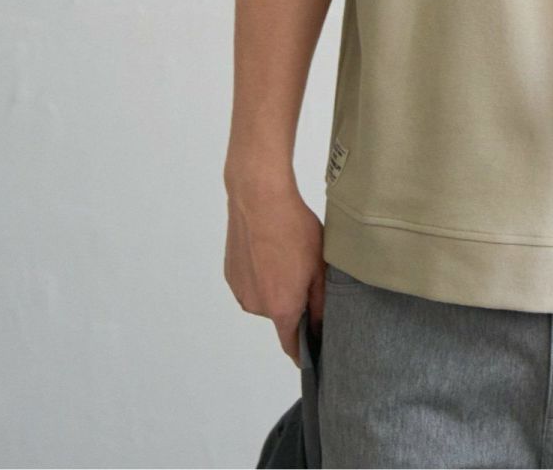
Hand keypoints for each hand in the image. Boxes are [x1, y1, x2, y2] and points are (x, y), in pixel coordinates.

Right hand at [223, 173, 325, 365]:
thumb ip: (321, 303)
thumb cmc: (294, 229)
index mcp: (281, 308)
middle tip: (306, 274)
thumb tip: (321, 327)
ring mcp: (240, 290)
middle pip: (281, 316)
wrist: (259, 199)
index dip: (304, 352)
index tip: (314, 353)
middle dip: (294, 303)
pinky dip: (261, 274)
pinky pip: (251, 282)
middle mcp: (256, 306)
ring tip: (286, 256)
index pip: (292, 346)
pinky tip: (270, 250)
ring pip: (265, 298)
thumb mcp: (320, 266)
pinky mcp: (231, 274)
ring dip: (276, 286)